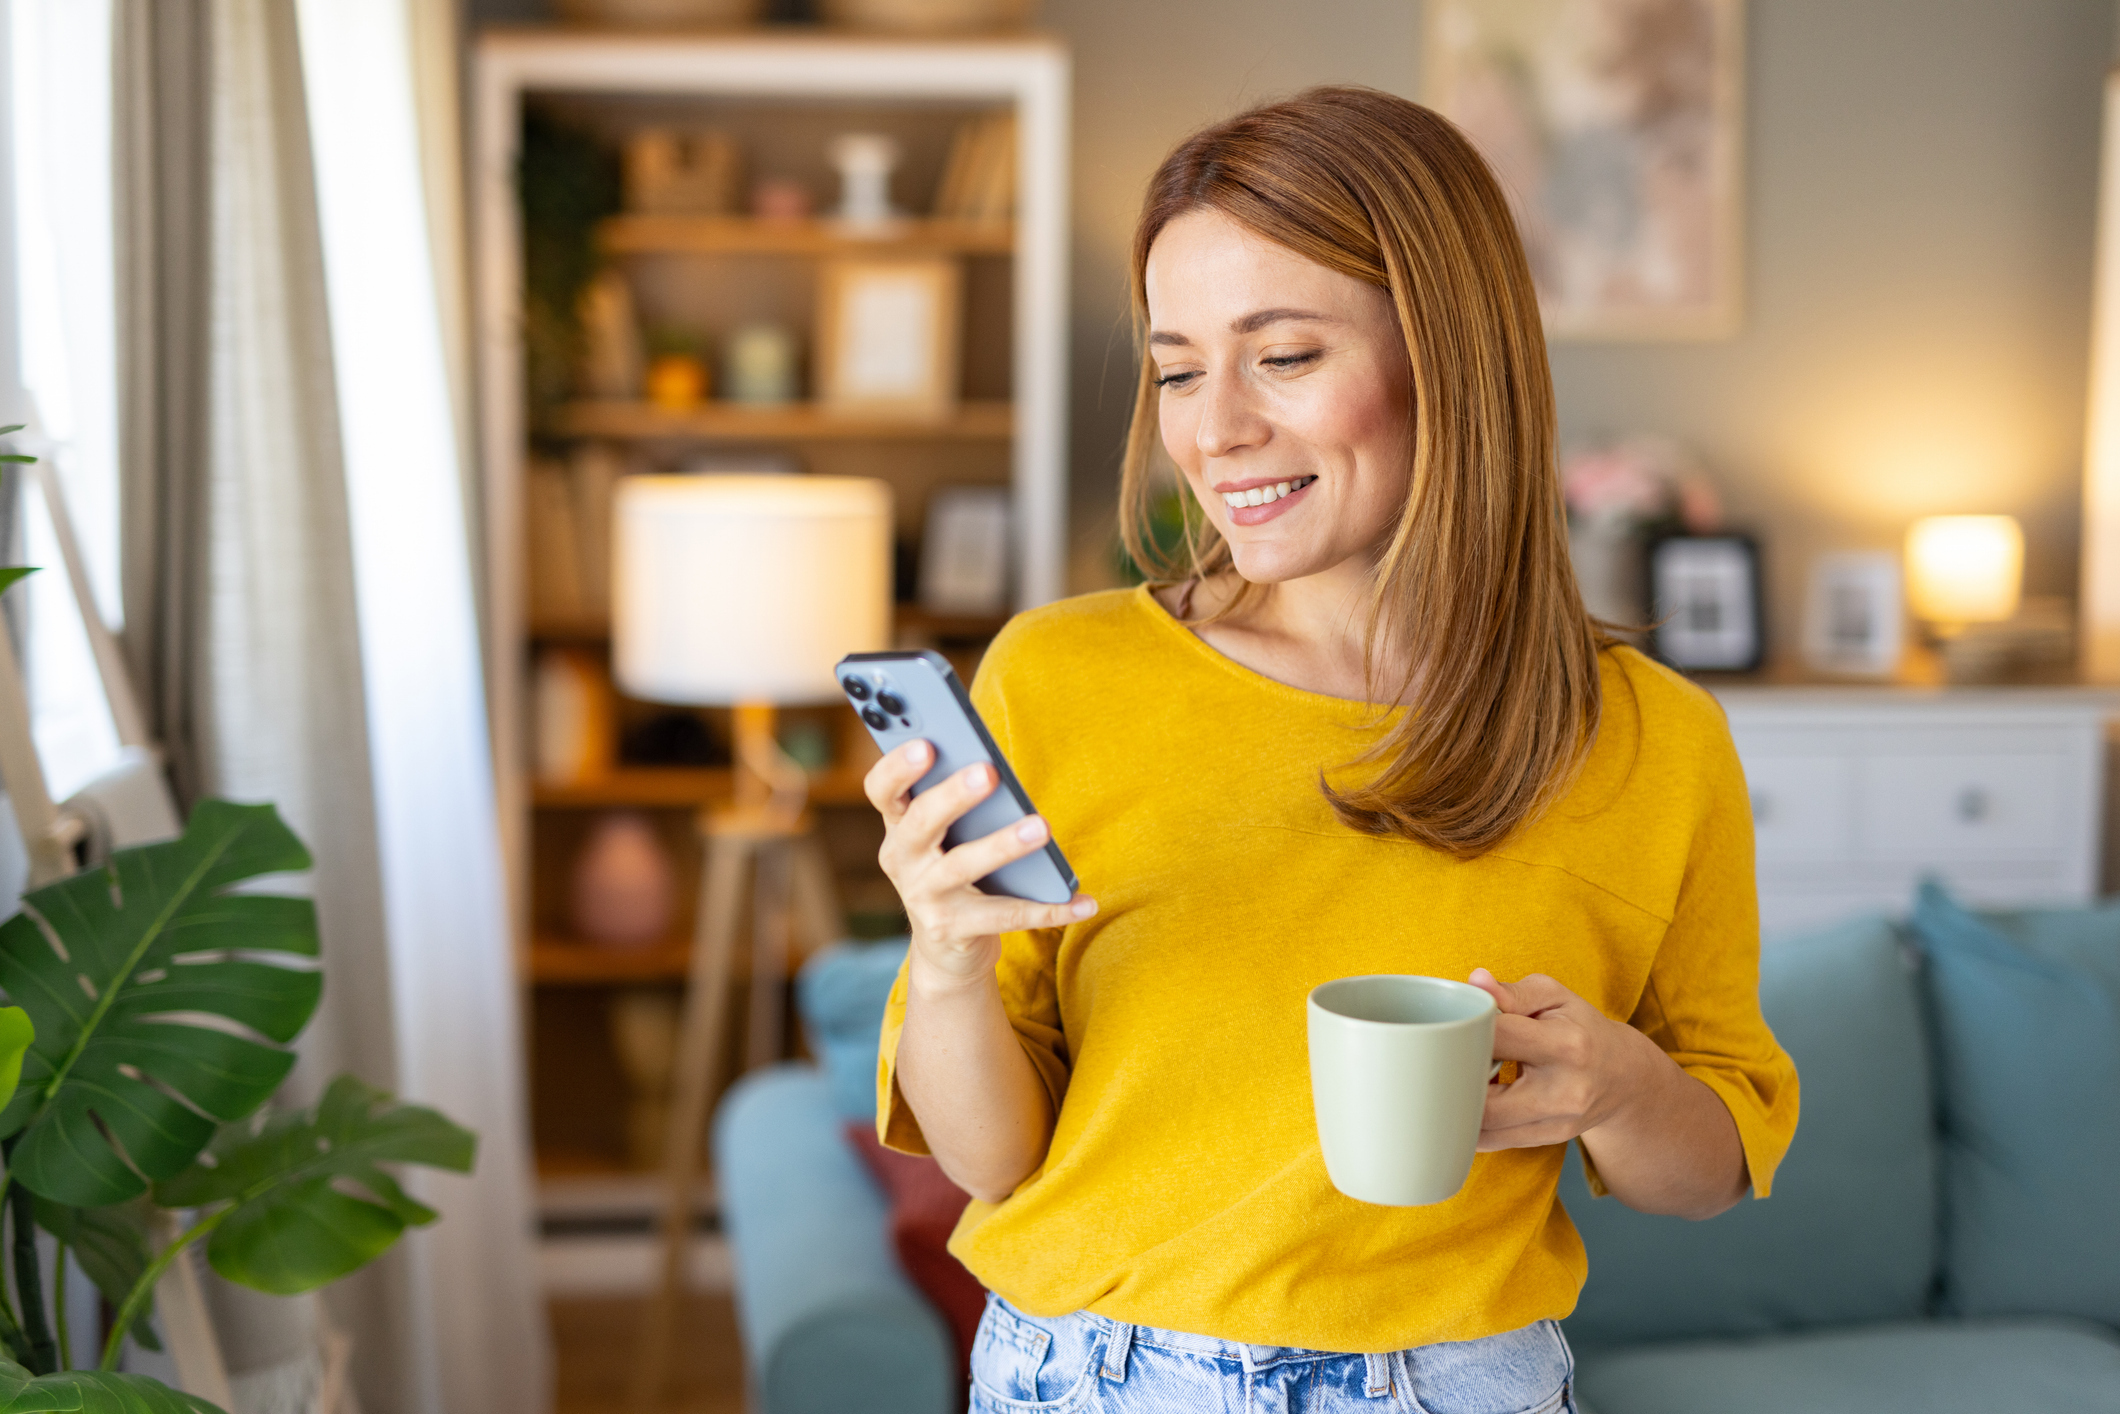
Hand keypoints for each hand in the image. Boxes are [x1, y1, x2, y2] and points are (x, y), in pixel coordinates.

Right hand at [866, 740, 1095, 994]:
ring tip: (1041, 826)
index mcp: (898, 826)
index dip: (898, 767)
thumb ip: (953, 802)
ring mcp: (924, 897)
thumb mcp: (941, 837)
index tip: (926, 743)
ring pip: (962, 866)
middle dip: (953, 795)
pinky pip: (1006, 915)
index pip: (882, 790)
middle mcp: (902, 860)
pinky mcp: (952, 930)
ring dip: (1003, 845)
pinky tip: (1084, 903)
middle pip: (922, 822)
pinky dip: (1049, 910)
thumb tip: (992, 766)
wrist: (946, 947)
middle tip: (988, 772)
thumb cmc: (950, 870)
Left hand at [1467, 969, 1665, 1152]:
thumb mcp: (1555, 998)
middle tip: (1449, 1058)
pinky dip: (1472, 1122)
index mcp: (1566, 1045)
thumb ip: (1512, 991)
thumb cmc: (1581, 1029)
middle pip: (1483, 1097)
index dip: (1467, 1028)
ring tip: (1461, 1078)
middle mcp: (1564, 1090)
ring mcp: (1557, 1122)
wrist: (1623, 1077)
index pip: (1497, 1036)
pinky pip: (1492, 1141)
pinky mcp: (1548, 1140)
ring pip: (1483, 1126)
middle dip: (1456, 1076)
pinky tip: (1473, 1100)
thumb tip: (1475, 981)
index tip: (1459, 1023)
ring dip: (1461, 1103)